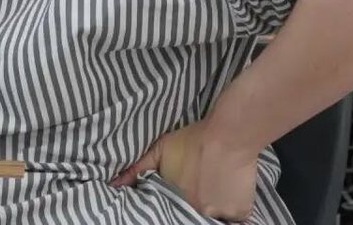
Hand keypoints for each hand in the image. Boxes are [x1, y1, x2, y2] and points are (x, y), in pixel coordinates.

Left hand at [112, 119, 258, 220]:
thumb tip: (113, 184)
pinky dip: (233, 212)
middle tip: (199, 191)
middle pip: (192, 215)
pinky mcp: (239, 212)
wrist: (227, 135)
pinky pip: (236, 219)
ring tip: (214, 191)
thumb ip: (137, 169)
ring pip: (214, 218)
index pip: (171, 211)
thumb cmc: (193, 140)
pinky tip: (230, 195)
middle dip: (195, 205)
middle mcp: (195, 211)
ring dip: (213, 208)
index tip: (180, 196)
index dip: (174, 206)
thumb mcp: (159, 151)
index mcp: (175, 200)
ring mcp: (218, 214)